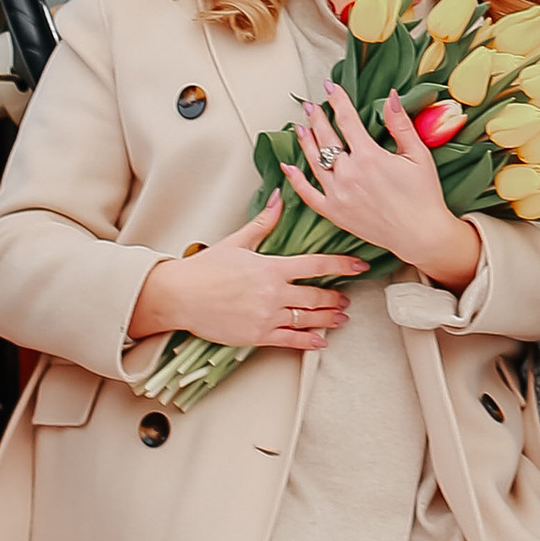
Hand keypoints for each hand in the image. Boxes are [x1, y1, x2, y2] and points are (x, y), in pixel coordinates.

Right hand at [127, 190, 365, 348]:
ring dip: (328, 319)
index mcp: (271, 267)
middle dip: (336, 297)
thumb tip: (278, 198)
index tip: (360, 265)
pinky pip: (290, 341)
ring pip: (307, 319)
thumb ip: (263, 222)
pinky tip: (321, 341)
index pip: (315, 265)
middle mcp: (273, 293)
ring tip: (341, 318)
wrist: (179, 296)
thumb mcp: (237, 241)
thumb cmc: (205, 269)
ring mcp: (266, 317)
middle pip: (316, 296)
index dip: (341, 265)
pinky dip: (309, 342)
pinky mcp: (256, 336)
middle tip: (347, 298)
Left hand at [290, 87, 482, 290]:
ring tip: (300, 127)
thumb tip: (390, 97)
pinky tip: (287, 167)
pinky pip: (308, 194)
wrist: (420, 234)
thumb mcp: (417, 154)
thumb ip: (400, 124)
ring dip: (305, 142)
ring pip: (314, 162)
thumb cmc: (423, 195)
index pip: (347, 120)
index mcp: (369, 156)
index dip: (338, 100)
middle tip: (310, 106)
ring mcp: (338, 194)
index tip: (330, 88)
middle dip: (317, 118)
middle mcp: (349, 174)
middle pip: (326, 138)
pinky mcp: (335, 213)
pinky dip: (295, 180)